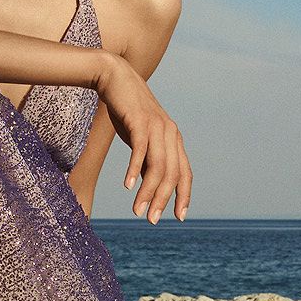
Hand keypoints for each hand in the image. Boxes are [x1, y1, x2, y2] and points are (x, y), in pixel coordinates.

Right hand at [97, 54, 191, 222]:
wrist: (115, 79)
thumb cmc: (128, 113)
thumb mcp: (141, 140)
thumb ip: (148, 160)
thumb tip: (149, 187)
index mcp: (174, 140)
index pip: (185, 173)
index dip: (183, 196)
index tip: (179, 216)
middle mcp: (171, 134)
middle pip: (172, 174)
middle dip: (162, 200)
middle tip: (152, 221)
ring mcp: (157, 127)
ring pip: (157, 166)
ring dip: (147, 192)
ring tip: (138, 211)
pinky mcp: (140, 121)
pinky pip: (140, 150)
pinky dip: (135, 169)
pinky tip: (128, 186)